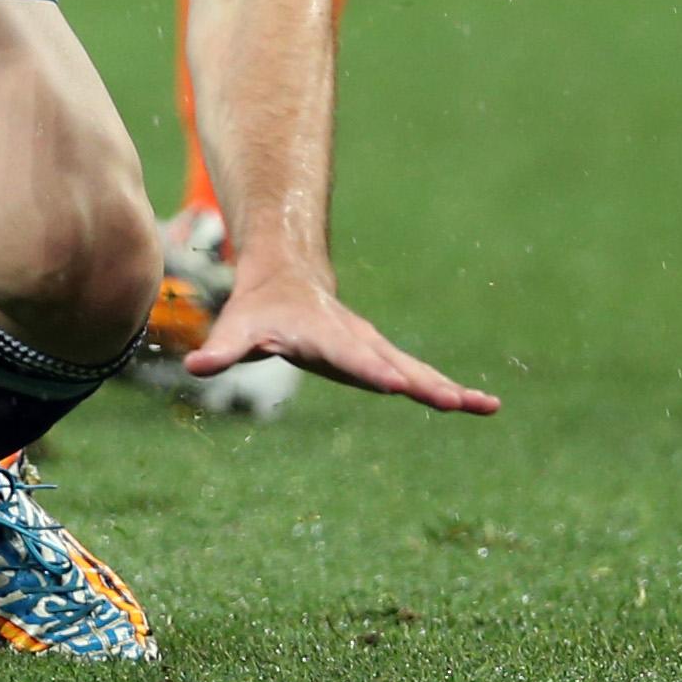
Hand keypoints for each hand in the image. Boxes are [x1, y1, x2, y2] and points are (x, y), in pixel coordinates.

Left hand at [188, 268, 499, 415]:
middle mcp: (354, 340)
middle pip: (393, 365)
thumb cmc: (258, 310)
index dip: (369, 370)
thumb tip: (195, 369)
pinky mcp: (380, 356)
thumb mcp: (237, 329)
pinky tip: (480, 405)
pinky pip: (419, 374)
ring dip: (448, 388)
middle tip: (456, 402)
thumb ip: (221, 350)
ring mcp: (372, 347)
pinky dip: (447, 389)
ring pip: (415, 369)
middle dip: (424, 384)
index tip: (396, 385)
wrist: (286, 275)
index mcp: (321, 335)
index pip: (347, 356)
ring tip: (487, 406)